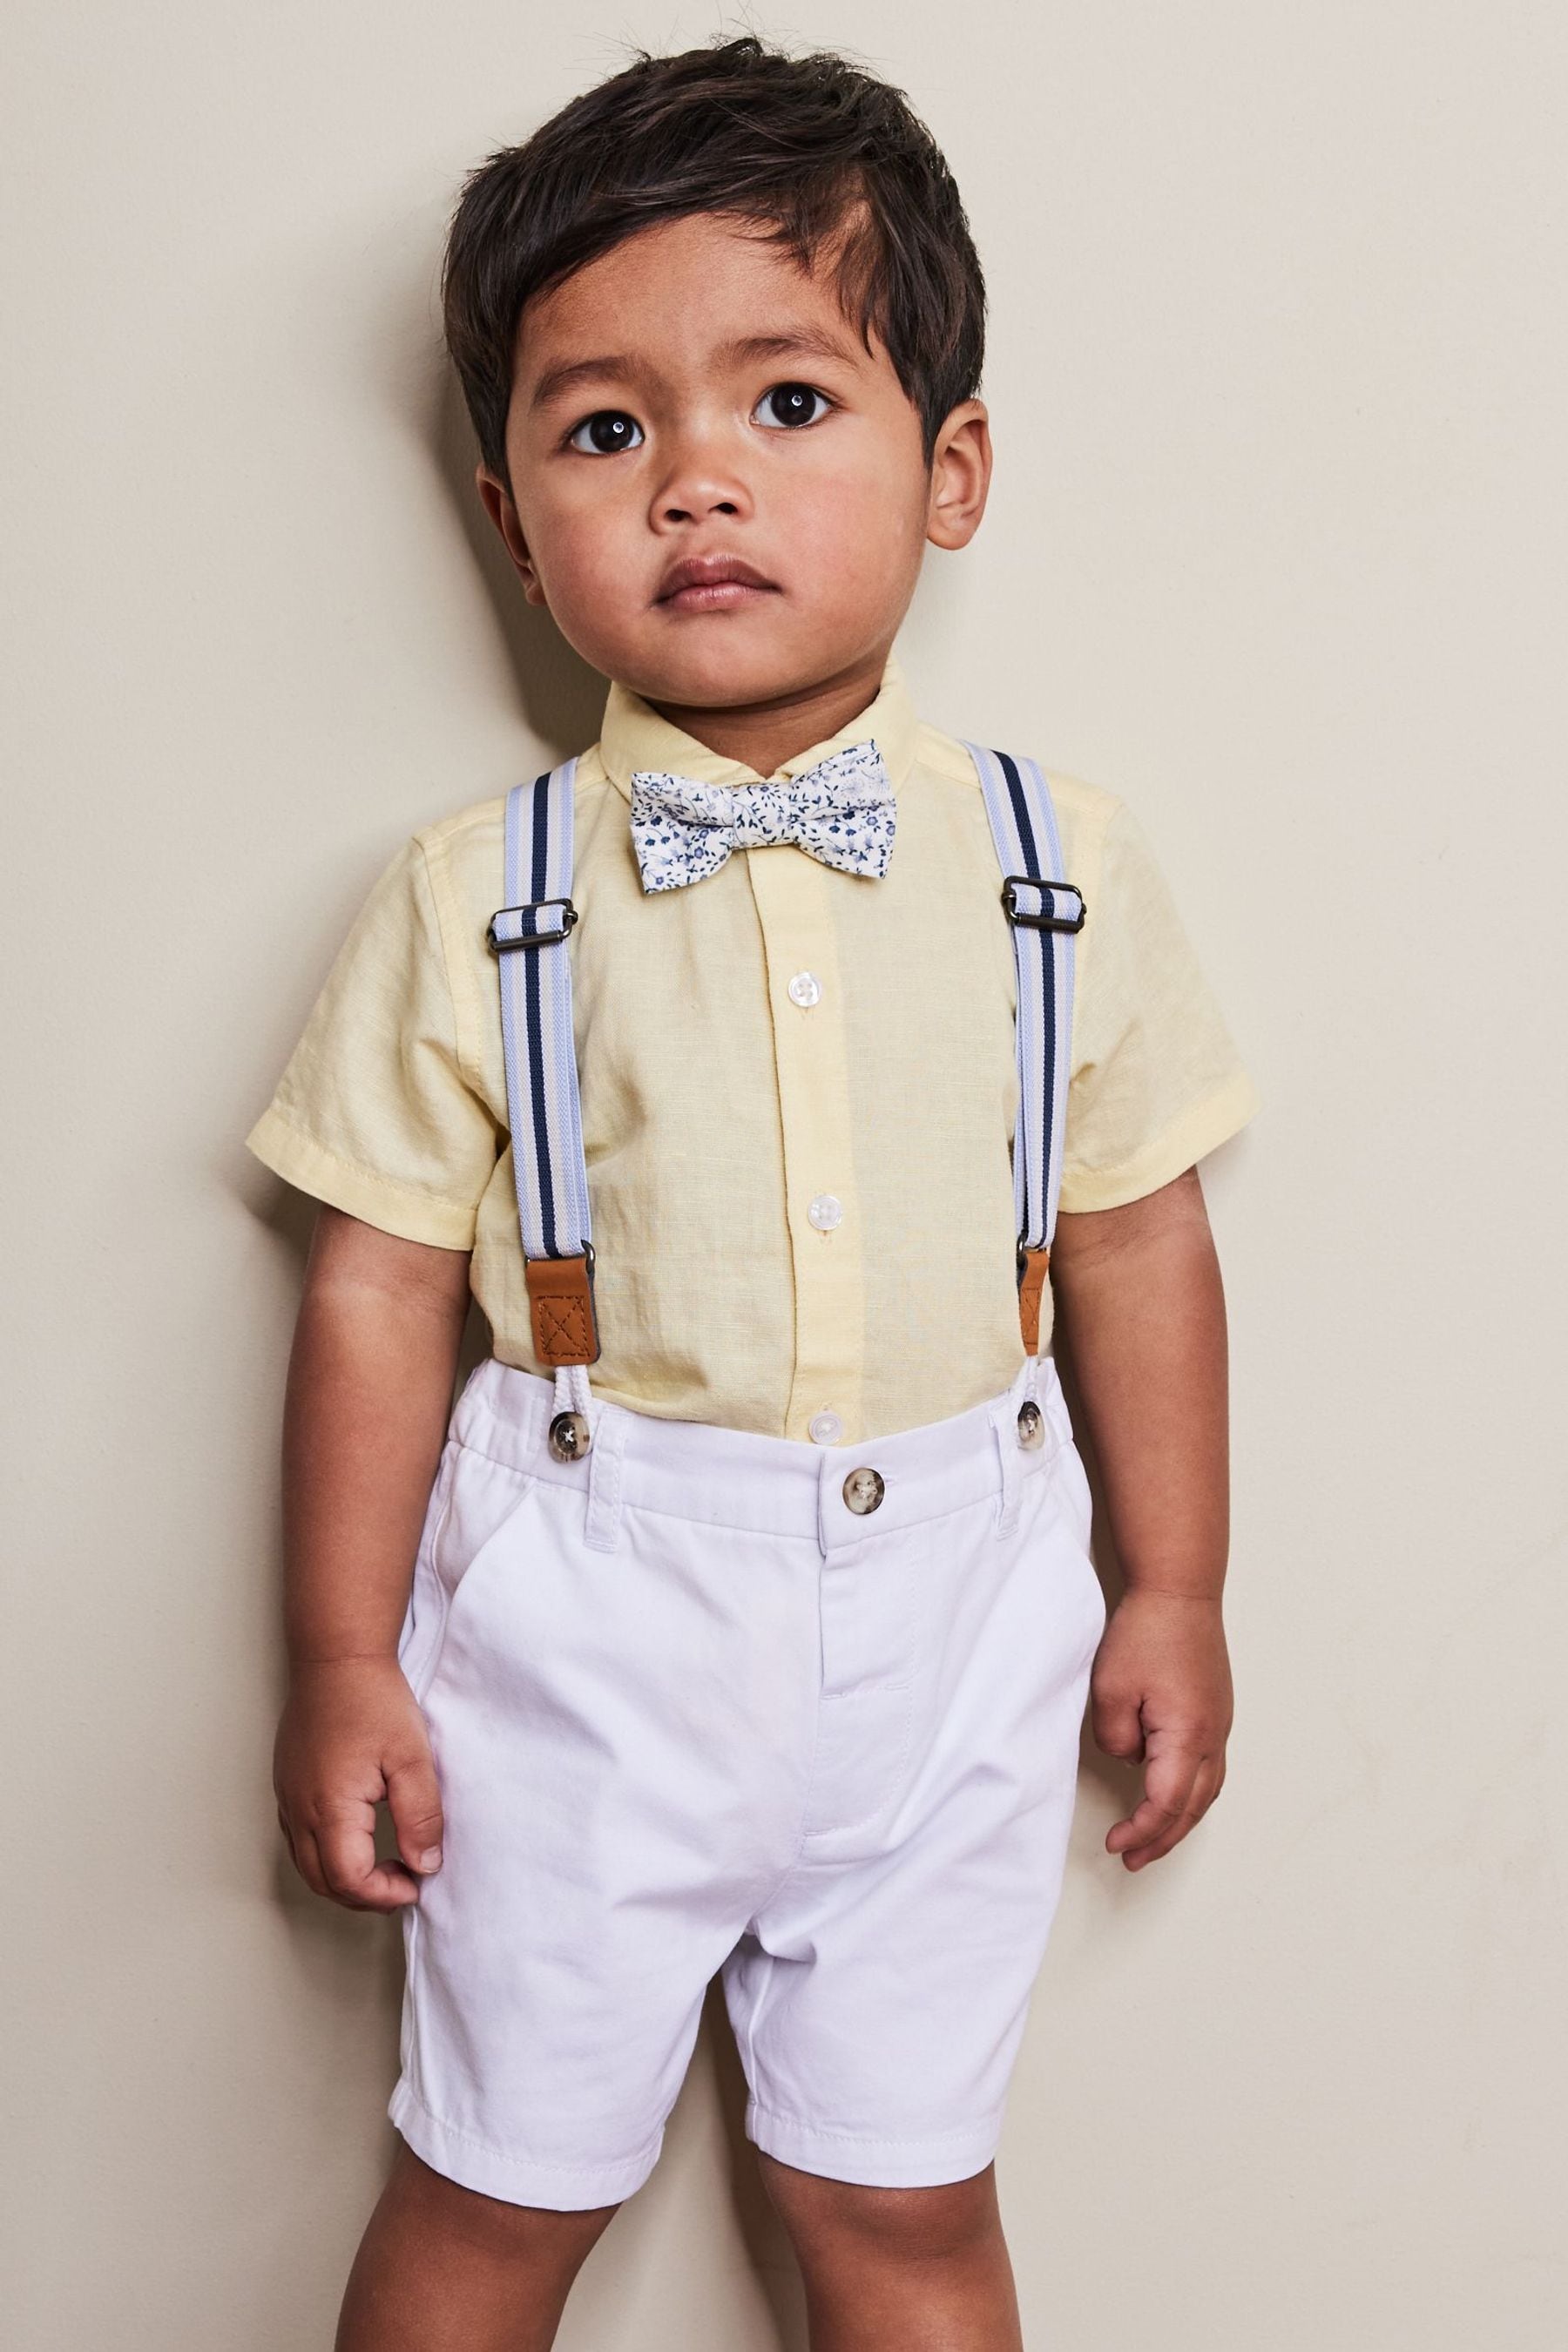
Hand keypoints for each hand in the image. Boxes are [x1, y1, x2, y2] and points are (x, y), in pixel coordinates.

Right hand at [273, 1656, 444, 1910]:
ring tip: (384, 1866)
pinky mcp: (287, 1784)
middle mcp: (299, 1809)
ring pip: (306, 1864)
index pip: (349, 1880)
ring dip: (344, 1878)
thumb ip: (421, 1816)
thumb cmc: (372, 1699)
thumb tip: (425, 1863)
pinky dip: (326, 1855)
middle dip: (365, 1895)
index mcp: (329, 1808)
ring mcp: (288, 1797)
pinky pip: (298, 1839)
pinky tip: (355, 1840)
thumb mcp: (412, 1758)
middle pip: (323, 1882)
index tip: (416, 1882)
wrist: (337, 1657)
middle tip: (404, 1881)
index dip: (385, 1894)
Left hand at [1091, 1591, 1231, 1869]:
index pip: (1164, 1804)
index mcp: (1187, 1737)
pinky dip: (1192, 1794)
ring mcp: (1220, 1724)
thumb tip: (1129, 1757)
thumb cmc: (1148, 1632)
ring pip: (1207, 1792)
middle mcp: (1213, 1737)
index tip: (1115, 1844)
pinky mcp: (1217, 1711)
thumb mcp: (1111, 1690)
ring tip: (1154, 1840)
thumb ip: (1115, 1738)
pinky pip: (1210, 1769)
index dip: (1139, 1831)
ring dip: (1180, 1821)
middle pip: (1192, 1808)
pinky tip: (1175, 1796)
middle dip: (1162, 1840)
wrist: (1181, 1590)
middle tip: (1133, 1859)